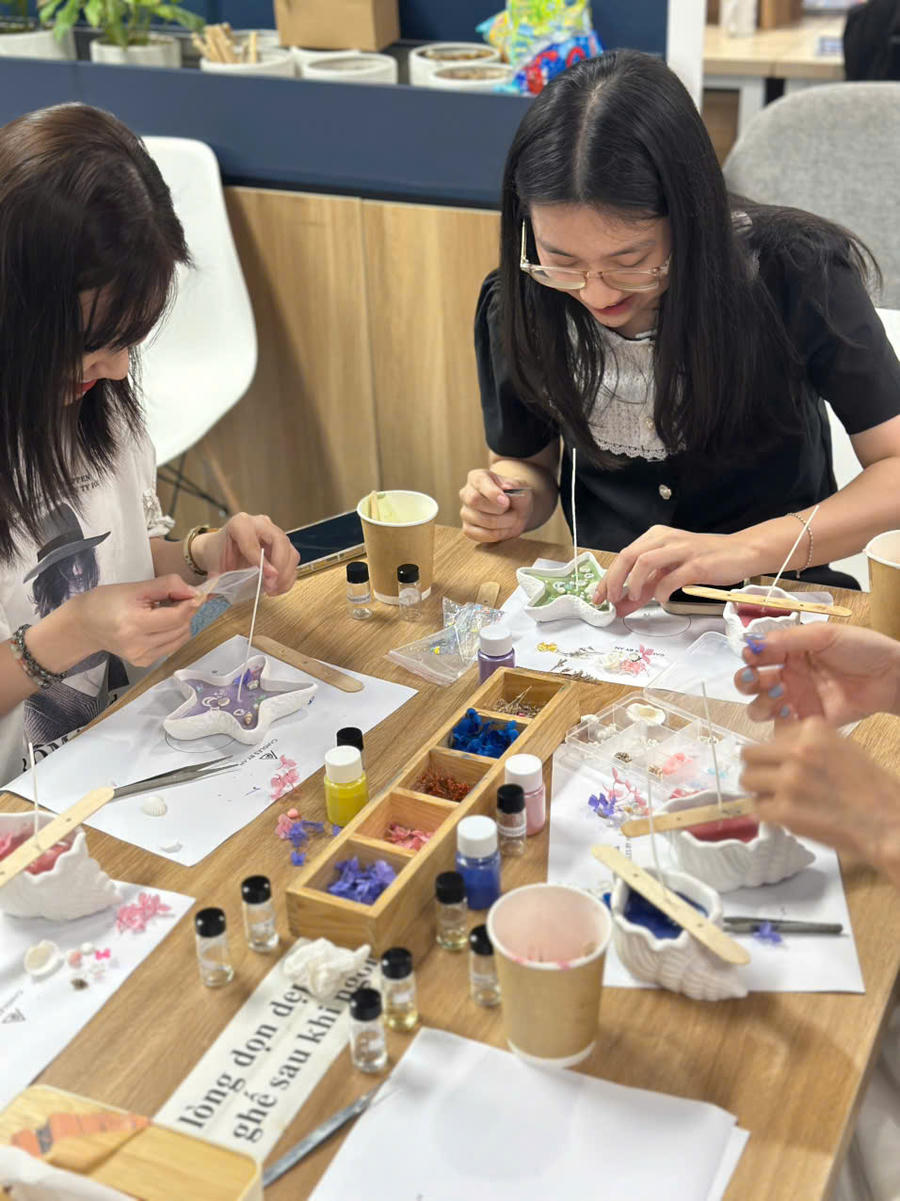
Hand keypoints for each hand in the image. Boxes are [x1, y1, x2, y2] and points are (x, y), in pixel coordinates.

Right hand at [71, 575, 200, 666]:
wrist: (84, 625)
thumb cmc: (107, 601)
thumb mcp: (135, 587)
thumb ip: (167, 586)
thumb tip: (195, 592)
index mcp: (134, 624)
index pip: (176, 617)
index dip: (191, 604)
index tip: (196, 593)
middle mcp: (139, 645)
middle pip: (181, 628)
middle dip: (186, 611)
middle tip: (175, 599)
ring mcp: (142, 657)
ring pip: (180, 638)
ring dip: (181, 622)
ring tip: (163, 611)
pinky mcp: (144, 662)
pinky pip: (172, 646)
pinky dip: (173, 633)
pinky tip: (158, 624)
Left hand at [193, 513, 298, 595]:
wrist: (221, 549)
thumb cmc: (218, 553)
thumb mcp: (214, 565)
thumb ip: (216, 579)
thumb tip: (215, 595)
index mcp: (240, 524)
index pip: (253, 542)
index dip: (262, 561)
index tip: (269, 577)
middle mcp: (260, 524)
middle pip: (280, 542)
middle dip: (279, 567)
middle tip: (272, 586)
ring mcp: (273, 533)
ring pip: (290, 551)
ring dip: (285, 574)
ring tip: (273, 590)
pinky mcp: (282, 544)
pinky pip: (292, 559)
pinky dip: (288, 576)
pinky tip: (278, 587)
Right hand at [459, 469, 532, 543]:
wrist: (516, 513)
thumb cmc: (516, 497)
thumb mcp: (521, 487)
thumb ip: (516, 485)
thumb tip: (507, 487)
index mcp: (477, 477)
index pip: (479, 482)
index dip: (493, 493)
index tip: (506, 502)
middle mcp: (466, 493)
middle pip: (474, 500)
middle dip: (498, 509)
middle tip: (512, 511)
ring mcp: (465, 512)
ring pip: (481, 519)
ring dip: (503, 523)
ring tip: (512, 519)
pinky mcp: (467, 529)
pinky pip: (479, 534)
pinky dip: (497, 534)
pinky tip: (503, 529)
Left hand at [594, 526, 757, 615]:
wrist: (742, 552)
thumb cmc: (705, 560)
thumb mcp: (670, 571)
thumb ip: (646, 587)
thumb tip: (622, 605)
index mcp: (656, 536)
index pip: (623, 555)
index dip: (607, 578)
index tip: (598, 597)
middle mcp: (665, 538)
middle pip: (628, 556)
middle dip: (613, 580)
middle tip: (610, 600)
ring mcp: (681, 549)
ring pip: (644, 562)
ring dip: (633, 584)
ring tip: (634, 598)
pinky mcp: (697, 564)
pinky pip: (670, 578)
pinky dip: (661, 592)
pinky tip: (662, 599)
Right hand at [733, 623, 899, 725]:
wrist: (892, 676)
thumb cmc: (863, 649)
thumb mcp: (825, 634)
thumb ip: (789, 638)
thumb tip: (755, 642)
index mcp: (789, 652)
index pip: (756, 655)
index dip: (749, 656)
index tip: (751, 656)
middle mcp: (788, 676)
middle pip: (750, 684)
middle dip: (744, 681)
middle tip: (754, 678)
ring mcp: (797, 700)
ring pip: (760, 707)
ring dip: (761, 701)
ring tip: (780, 693)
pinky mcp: (809, 721)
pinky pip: (784, 727)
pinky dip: (779, 721)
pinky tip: (791, 710)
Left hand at [740, 718, 899, 883]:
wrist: (888, 822)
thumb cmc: (871, 788)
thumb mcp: (842, 748)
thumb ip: (807, 742)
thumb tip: (774, 745)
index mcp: (813, 730)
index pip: (770, 736)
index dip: (776, 753)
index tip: (784, 765)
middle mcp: (797, 751)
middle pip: (748, 754)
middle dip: (758, 768)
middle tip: (769, 781)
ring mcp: (788, 781)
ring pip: (746, 780)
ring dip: (759, 791)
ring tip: (777, 799)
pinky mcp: (784, 811)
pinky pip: (757, 809)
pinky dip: (768, 815)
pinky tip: (785, 816)